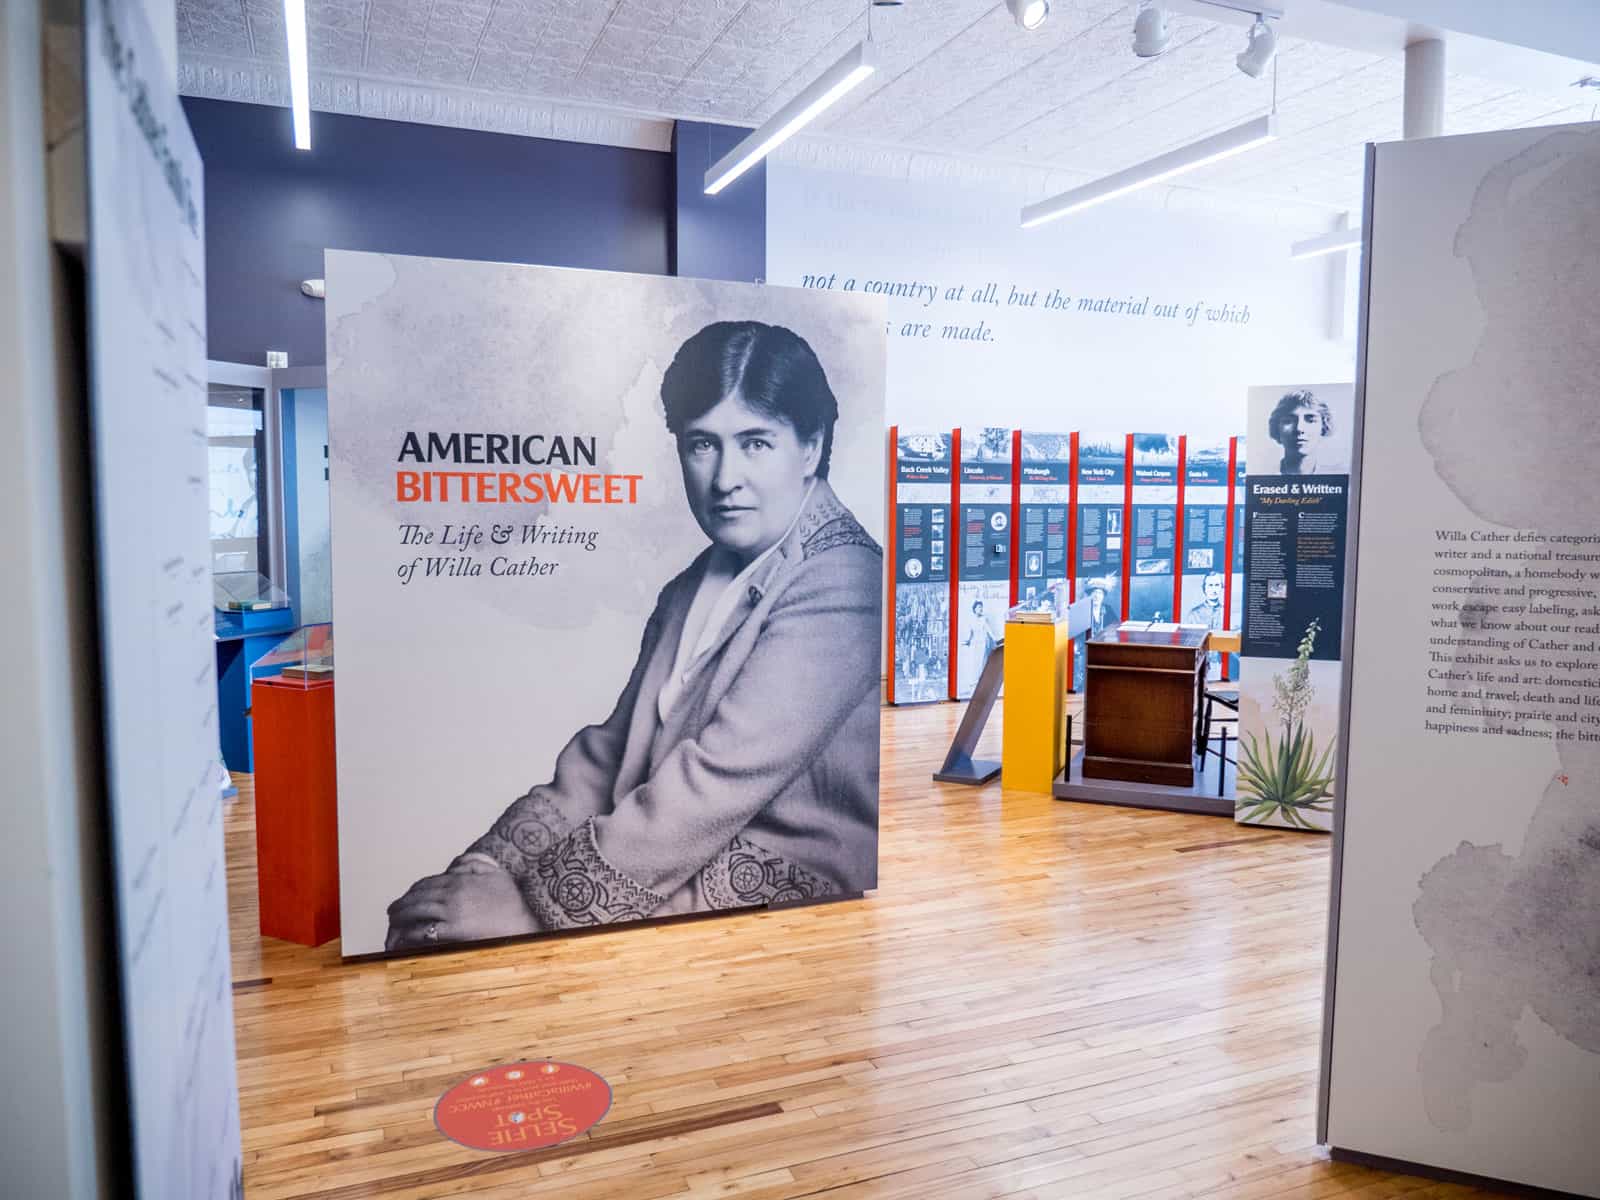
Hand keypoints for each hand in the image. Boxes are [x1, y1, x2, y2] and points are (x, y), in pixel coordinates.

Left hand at [385, 860, 539, 951]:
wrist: (528, 917)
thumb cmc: (516, 899)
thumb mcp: (497, 873)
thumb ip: (475, 863)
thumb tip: (456, 863)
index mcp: (459, 878)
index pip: (426, 884)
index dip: (412, 892)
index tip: (406, 899)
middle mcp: (451, 892)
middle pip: (416, 898)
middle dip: (401, 907)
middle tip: (392, 914)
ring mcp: (451, 911)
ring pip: (415, 913)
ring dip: (400, 921)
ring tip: (392, 929)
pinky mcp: (453, 929)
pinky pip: (423, 930)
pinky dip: (408, 935)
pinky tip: (402, 941)